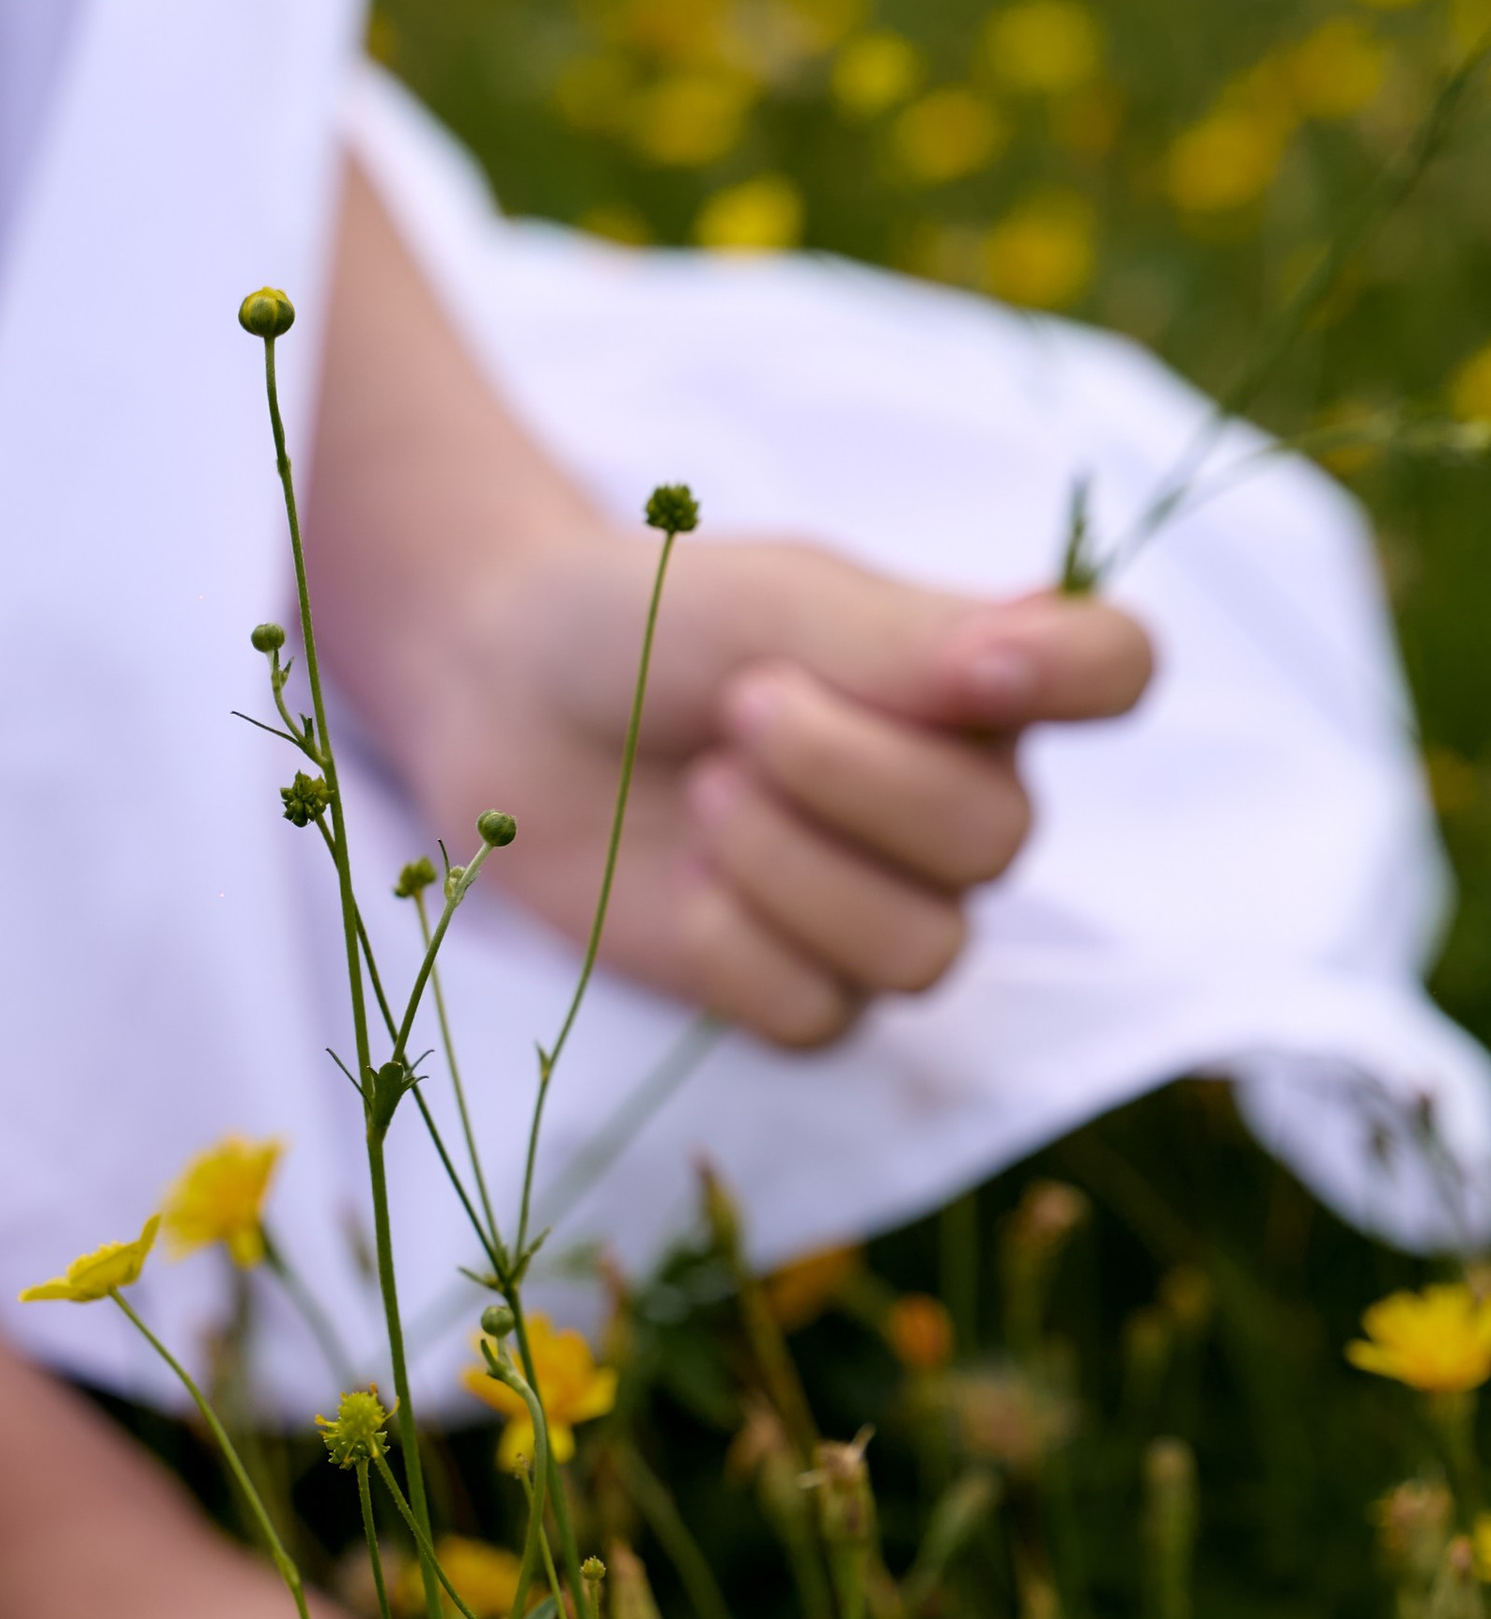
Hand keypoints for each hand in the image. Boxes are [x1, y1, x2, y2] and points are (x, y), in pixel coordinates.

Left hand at [399, 530, 1153, 1048]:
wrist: (503, 701)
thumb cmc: (643, 628)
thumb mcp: (770, 603)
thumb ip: (902, 637)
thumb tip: (1024, 661)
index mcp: (979, 678)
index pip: (1115, 670)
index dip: (1074, 679)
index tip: (968, 666)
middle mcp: (960, 797)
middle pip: (996, 842)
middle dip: (848, 778)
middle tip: (741, 712)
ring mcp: (888, 906)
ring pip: (918, 952)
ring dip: (786, 868)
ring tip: (705, 791)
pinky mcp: (802, 992)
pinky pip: (820, 1014)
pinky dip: (734, 947)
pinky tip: (683, 882)